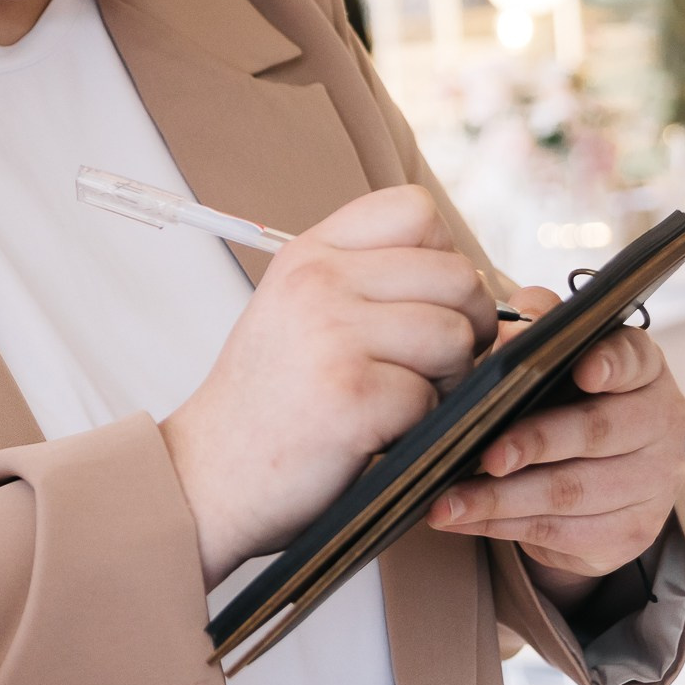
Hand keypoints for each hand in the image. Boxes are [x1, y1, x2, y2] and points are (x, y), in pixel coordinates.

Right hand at [161, 186, 496, 586]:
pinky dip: (418, 425)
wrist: (209, 474)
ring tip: (397, 398)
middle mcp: (318, 282)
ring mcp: (332, 336)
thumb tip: (475, 281)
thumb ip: (365, 278)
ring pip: (457, 336)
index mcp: (309, 255)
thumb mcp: (298, 310)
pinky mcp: (352, 396)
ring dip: (448, 379)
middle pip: (458, 276)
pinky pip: (435, 398)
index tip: (421, 302)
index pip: (416, 210)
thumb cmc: (270, 399)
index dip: (441, 257)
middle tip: (427, 366)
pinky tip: (375, 432)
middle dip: (465, 327)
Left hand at [430, 285, 684, 604]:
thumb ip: (533, 328)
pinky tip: (458, 519)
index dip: (609, 364)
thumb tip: (510, 329)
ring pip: (572, 492)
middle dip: (536, 443)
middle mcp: (659, 423)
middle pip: (598, 431)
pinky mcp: (629, 532)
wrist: (588, 475)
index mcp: (642, 369)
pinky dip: (500, 527)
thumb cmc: (558, 398)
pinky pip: (559, 533)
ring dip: (501, 499)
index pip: (633, 358)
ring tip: (446, 501)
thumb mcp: (547, 358)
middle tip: (486, 454)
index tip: (581, 369)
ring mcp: (652, 483)